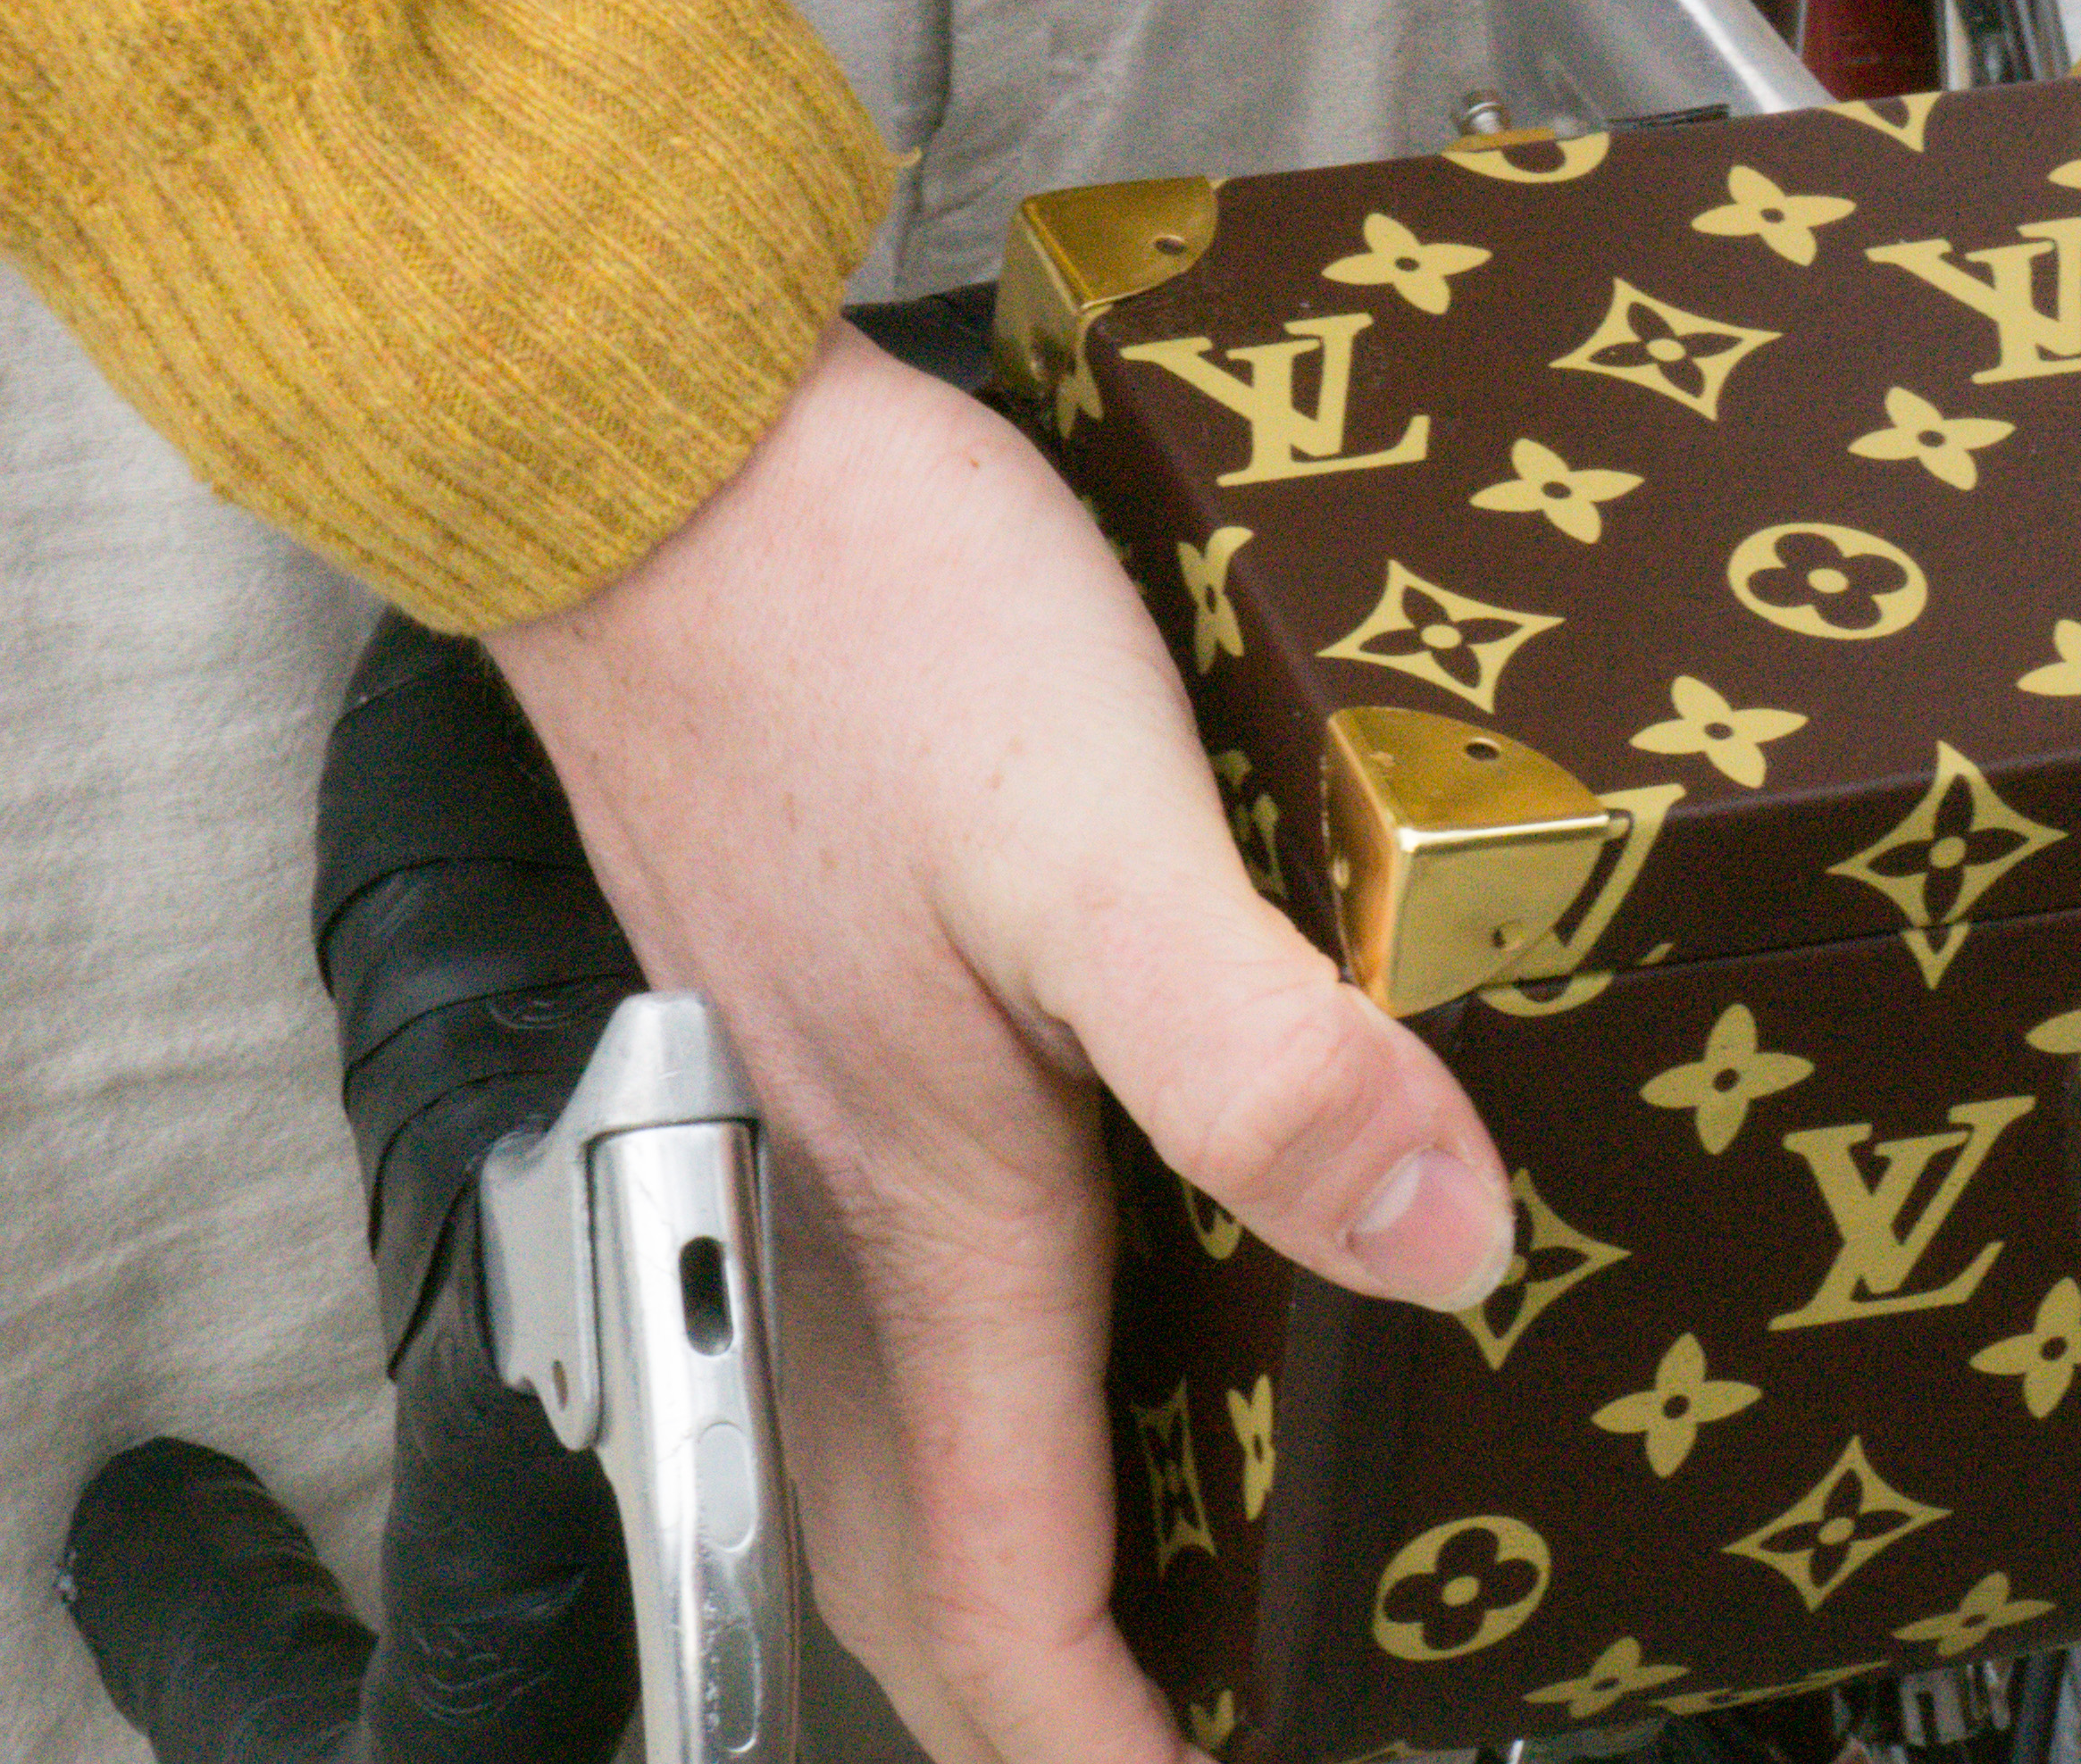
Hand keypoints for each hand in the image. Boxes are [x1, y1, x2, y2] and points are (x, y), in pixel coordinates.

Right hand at [485, 327, 1514, 1763]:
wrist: (642, 447)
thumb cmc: (856, 614)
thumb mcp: (1102, 829)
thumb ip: (1258, 1050)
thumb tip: (1438, 1239)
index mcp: (936, 1199)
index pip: (1002, 1573)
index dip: (1105, 1740)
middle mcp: (837, 1184)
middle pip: (903, 1541)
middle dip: (1033, 1679)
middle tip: (1173, 1726)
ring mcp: (784, 1090)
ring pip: (856, 1414)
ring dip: (973, 1528)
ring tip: (1113, 1569)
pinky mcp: (776, 986)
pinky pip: (841, 1265)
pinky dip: (929, 1352)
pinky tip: (1015, 1266)